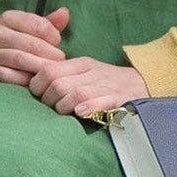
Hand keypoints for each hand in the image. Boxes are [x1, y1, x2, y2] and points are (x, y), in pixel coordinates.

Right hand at [0, 7, 68, 84]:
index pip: (38, 25)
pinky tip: (35, 81)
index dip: (53, 36)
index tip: (57, 44)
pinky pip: (10, 77)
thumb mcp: (27, 28)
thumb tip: (65, 12)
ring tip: (51, 72)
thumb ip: (47, 23)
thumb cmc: (12, 41)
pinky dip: (26, 80)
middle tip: (60, 62)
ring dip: (41, 68)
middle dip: (51, 55)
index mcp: (8, 18)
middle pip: (32, 44)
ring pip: (21, 60)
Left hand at [29, 56, 150, 116]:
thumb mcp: (85, 72)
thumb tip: (32, 86)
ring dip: (64, 106)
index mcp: (80, 64)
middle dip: (49, 100)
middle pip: (58, 83)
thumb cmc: (107, 83)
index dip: (36, 86)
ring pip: (75, 93)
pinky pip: (100, 101)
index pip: (48, 70)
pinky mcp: (119, 98)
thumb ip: (61, 76)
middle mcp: (91, 72)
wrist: (144, 84)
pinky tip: (80, 112)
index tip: (38, 97)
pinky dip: (88, 107)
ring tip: (66, 113)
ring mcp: (105, 85)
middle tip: (52, 109)